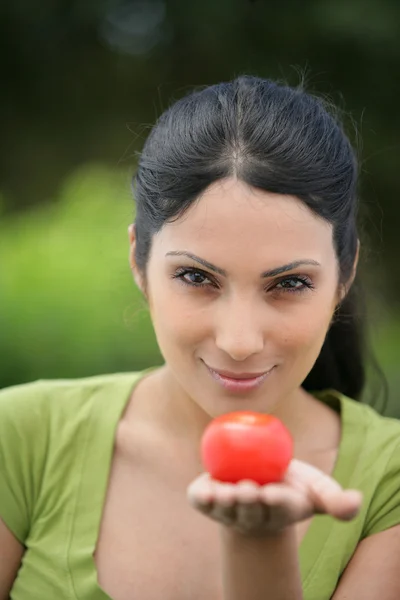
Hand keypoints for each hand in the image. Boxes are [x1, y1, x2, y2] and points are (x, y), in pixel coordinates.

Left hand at [187, 459, 362, 535]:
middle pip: (250, 512)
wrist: (260, 481)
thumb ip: (334, 498)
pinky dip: (201, 498)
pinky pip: (201, 502)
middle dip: (249, 502)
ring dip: (224, 503)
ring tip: (224, 492)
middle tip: (248, 489)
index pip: (280, 507)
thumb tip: (354, 501)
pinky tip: (203, 492)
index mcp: (280, 511)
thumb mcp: (315, 489)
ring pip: (226, 511)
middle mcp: (253, 516)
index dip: (277, 501)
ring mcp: (228, 511)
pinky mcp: (207, 502)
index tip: (274, 492)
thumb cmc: (291, 485)